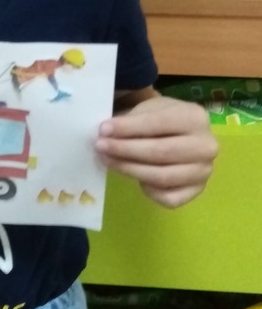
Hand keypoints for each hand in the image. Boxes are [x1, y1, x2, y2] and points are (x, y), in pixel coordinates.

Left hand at [95, 95, 217, 207]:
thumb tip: (106, 134)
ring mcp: (204, 171)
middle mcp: (206, 146)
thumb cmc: (159, 120)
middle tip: (101, 147)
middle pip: (161, 152)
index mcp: (195, 118)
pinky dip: (149, 191)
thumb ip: (130, 121)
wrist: (179, 134)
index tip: (103, 130)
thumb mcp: (146, 110)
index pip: (158, 123)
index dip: (128, 128)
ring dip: (130, 170)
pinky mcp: (197, 191)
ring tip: (108, 161)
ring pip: (162, 177)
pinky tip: (136, 179)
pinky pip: (169, 198)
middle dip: (126, 150)